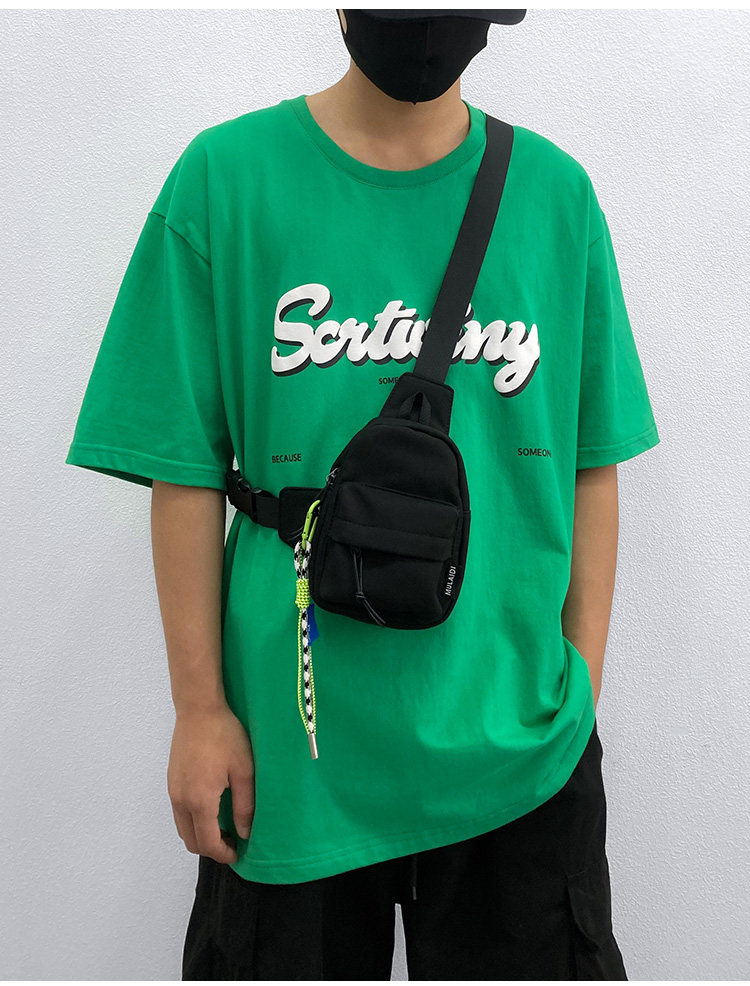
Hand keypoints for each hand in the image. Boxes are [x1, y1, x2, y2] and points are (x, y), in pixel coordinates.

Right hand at [167, 703, 254, 863]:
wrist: (199, 710)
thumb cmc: (225, 736)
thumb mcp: (244, 770)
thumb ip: (244, 805)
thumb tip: (245, 833)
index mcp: (200, 801)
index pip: (208, 843)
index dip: (223, 854)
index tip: (238, 853)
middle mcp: (180, 800)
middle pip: (191, 841)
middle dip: (211, 849)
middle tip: (233, 842)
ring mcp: (172, 791)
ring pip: (182, 828)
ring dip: (200, 835)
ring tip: (224, 827)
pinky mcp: (171, 781)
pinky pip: (179, 813)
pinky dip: (193, 821)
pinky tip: (212, 808)